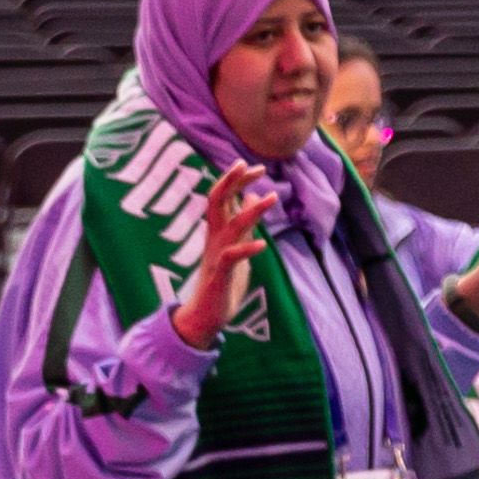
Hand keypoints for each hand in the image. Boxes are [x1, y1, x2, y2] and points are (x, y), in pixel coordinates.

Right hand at [169, 163, 270, 348]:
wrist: (205, 314)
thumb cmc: (224, 279)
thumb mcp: (237, 244)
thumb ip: (243, 221)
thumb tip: (252, 195)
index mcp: (218, 230)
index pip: (224, 196)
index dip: (237, 180)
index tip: (255, 166)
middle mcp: (215, 238)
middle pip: (217, 201)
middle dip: (231, 182)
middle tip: (249, 164)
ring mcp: (216, 255)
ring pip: (231, 226)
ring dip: (252, 210)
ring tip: (273, 196)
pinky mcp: (221, 275)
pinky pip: (232, 258)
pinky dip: (246, 249)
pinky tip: (262, 245)